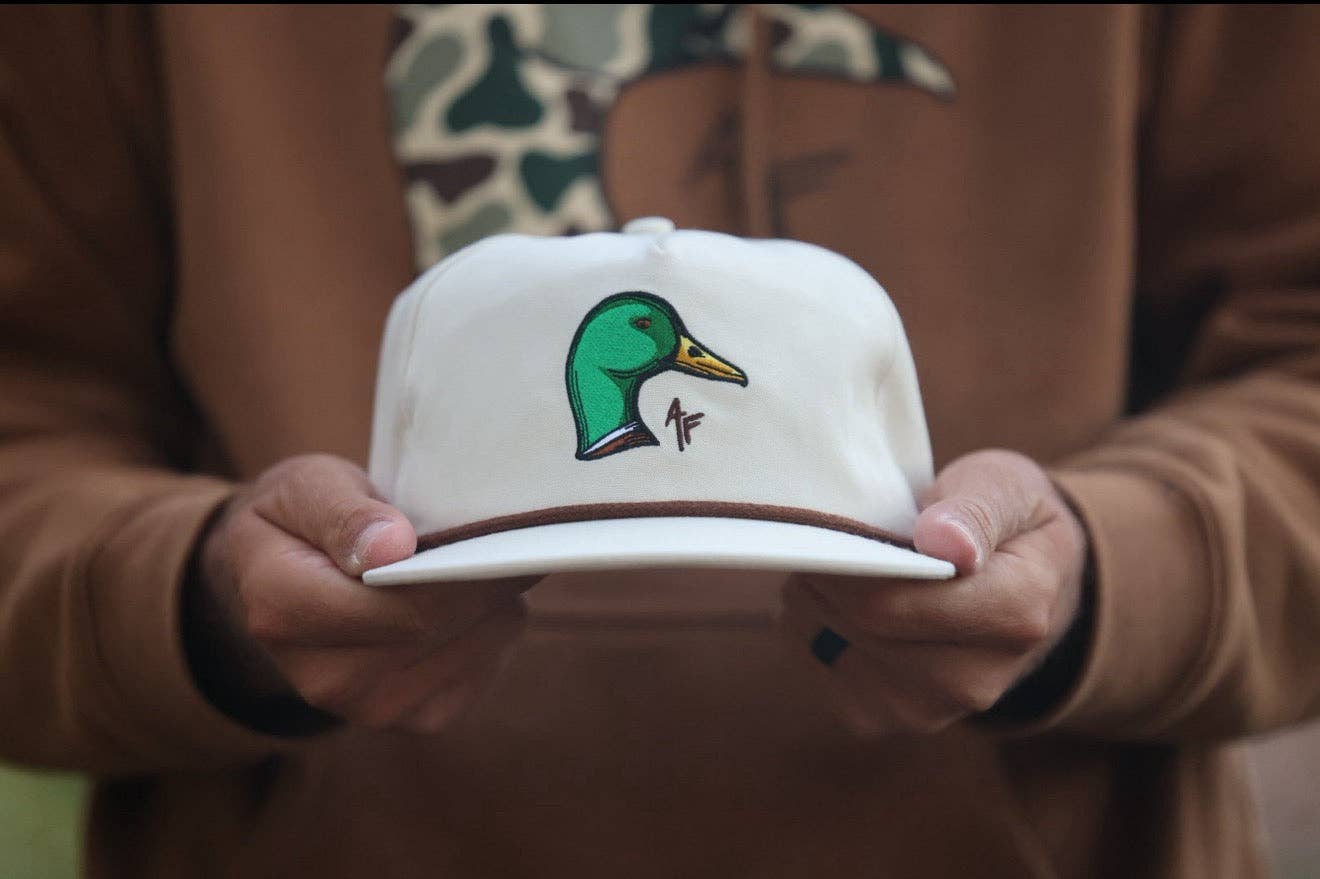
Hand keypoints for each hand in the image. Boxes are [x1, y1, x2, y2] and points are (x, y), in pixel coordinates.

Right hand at [189, 454, 534, 733]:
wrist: (279, 581)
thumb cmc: (298, 521)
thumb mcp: (304, 489)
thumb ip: (342, 514)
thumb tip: (391, 547)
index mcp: (285, 614)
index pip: (400, 606)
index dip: (457, 567)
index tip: (492, 530)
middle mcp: (325, 678)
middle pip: (439, 627)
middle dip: (481, 577)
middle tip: (503, 533)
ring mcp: (372, 709)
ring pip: (475, 647)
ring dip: (491, 602)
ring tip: (469, 563)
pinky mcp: (416, 720)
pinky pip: (484, 669)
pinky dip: (490, 630)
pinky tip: (466, 601)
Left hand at [779, 449, 1087, 733]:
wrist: (1031, 591)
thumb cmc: (1009, 525)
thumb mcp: (1007, 488)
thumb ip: (977, 511)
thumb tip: (944, 543)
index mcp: (1015, 614)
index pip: (895, 602)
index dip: (848, 561)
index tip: (833, 524)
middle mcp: (977, 679)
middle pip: (861, 626)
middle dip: (828, 577)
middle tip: (827, 535)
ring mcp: (930, 710)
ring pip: (834, 649)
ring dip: (816, 602)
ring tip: (840, 568)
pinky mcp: (889, 721)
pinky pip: (820, 675)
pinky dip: (814, 633)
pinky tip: (838, 605)